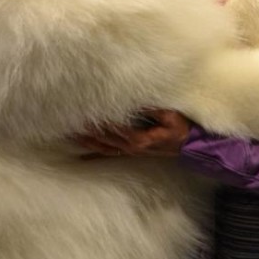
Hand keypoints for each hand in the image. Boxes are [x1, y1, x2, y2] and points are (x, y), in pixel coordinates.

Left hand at [72, 109, 191, 158]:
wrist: (188, 144)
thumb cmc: (180, 129)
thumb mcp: (170, 116)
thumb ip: (152, 109)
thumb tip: (135, 101)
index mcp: (140, 140)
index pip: (117, 130)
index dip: (103, 123)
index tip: (90, 113)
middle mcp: (132, 148)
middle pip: (105, 139)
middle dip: (89, 131)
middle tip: (72, 121)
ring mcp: (130, 151)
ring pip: (103, 147)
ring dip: (87, 141)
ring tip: (70, 134)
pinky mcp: (130, 152)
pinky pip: (109, 155)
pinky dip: (94, 156)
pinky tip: (81, 158)